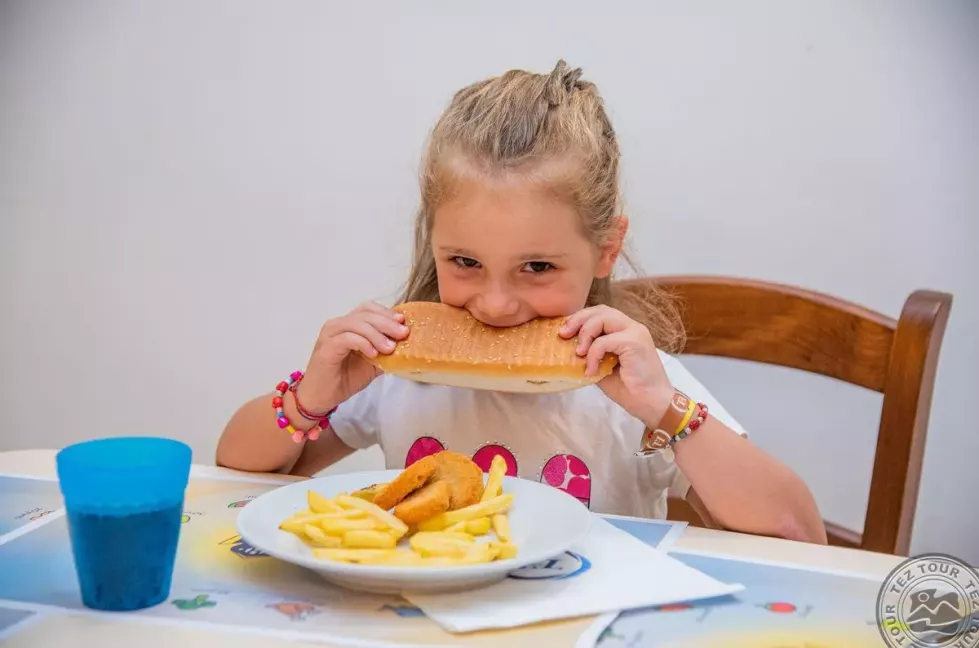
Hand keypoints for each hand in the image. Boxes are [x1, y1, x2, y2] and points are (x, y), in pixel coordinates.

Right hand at [297, 302, 408, 412]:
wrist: (321, 397)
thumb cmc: (344, 379)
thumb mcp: (372, 364)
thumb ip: (385, 352)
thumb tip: (407, 346)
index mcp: (348, 325)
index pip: (368, 309)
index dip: (386, 313)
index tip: (403, 322)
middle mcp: (337, 325)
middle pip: (365, 314)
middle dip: (387, 322)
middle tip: (403, 333)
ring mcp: (330, 335)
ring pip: (357, 324)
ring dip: (377, 334)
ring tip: (390, 348)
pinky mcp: (326, 348)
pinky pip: (347, 338)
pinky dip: (363, 343)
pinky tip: (373, 354)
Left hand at [560, 305, 673, 427]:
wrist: (652, 405)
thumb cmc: (630, 390)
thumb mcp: (603, 368)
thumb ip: (591, 355)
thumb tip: (568, 350)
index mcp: (626, 331)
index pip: (601, 313)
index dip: (581, 318)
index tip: (565, 331)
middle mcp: (632, 327)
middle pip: (600, 310)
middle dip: (578, 320)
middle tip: (563, 335)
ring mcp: (635, 333)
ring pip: (602, 319)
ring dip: (585, 334)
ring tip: (578, 354)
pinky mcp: (635, 342)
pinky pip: (604, 341)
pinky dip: (592, 355)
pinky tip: (591, 370)